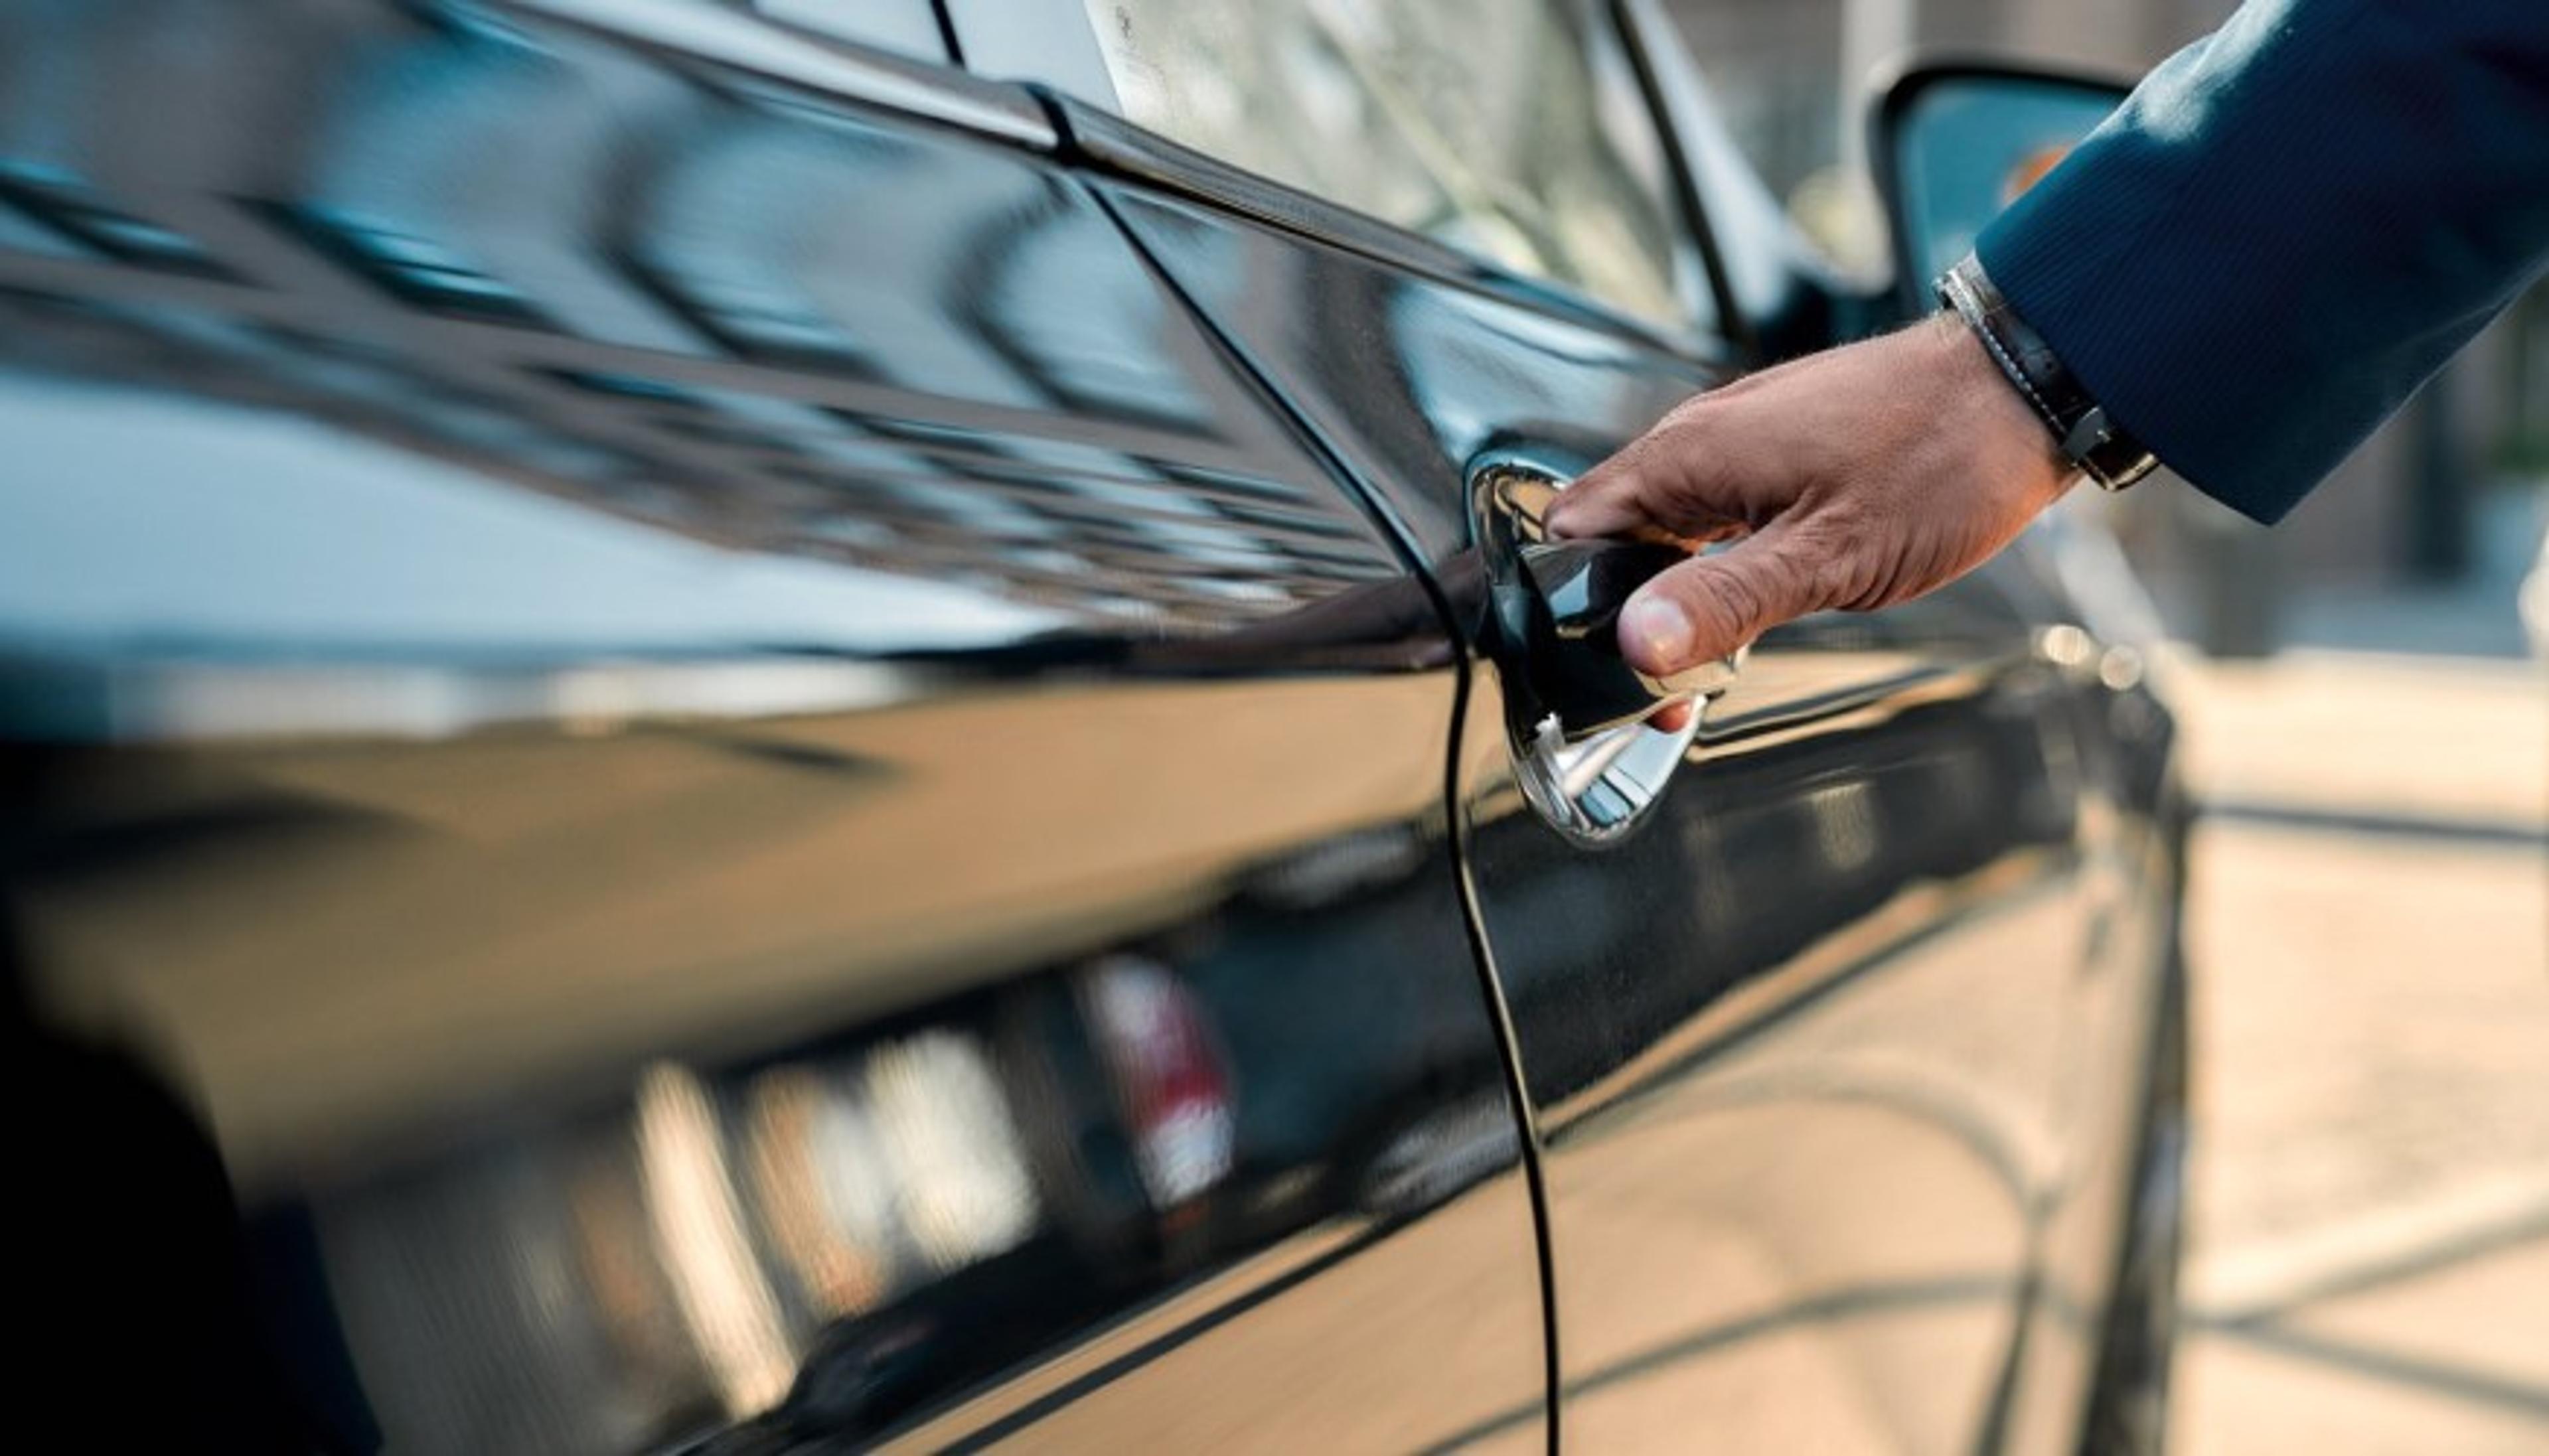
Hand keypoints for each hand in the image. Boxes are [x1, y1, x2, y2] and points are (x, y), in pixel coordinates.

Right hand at [1545, 314, 2076, 677]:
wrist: (2023, 387)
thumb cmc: (1940, 458)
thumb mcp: (1829, 555)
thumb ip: (1723, 602)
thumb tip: (1636, 645)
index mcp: (1688, 454)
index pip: (1572, 531)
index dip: (1576, 608)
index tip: (1615, 672)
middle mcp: (1699, 437)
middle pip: (1612, 535)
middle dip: (1626, 613)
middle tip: (1670, 687)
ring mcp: (1737, 438)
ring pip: (1663, 527)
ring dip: (1674, 591)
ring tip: (1709, 656)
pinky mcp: (1775, 446)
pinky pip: (1710, 511)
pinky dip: (1714, 562)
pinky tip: (1751, 598)